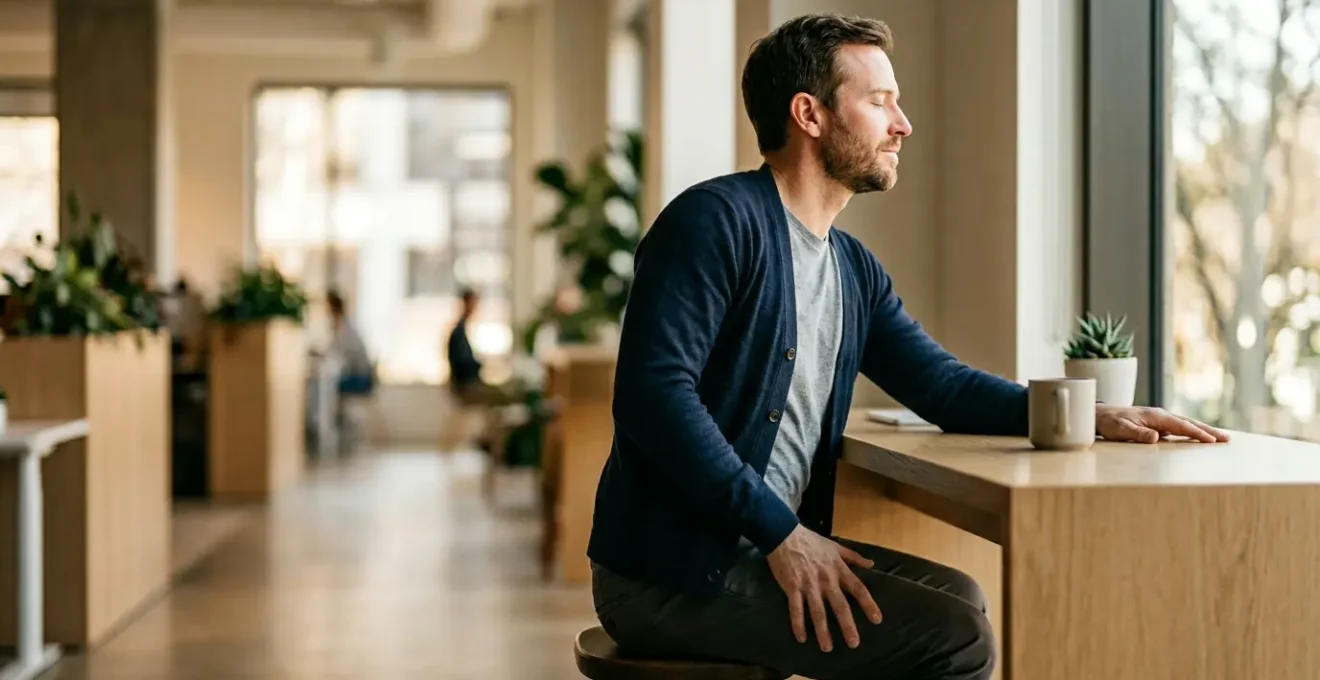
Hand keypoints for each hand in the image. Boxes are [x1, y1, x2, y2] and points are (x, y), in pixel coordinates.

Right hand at [765, 526, 882, 651]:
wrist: (783, 535)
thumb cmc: (811, 541)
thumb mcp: (836, 546)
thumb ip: (854, 557)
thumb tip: (872, 565)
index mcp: (838, 569)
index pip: (858, 589)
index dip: (868, 604)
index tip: (877, 620)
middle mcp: (826, 580)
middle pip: (840, 605)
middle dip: (847, 626)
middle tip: (854, 643)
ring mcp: (808, 585)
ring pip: (818, 612)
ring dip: (823, 631)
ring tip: (827, 648)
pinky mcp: (792, 587)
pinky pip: (795, 609)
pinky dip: (798, 624)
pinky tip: (801, 638)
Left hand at [1096, 405, 1230, 443]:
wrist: (1098, 414)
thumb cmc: (1108, 423)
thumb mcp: (1119, 430)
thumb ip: (1137, 434)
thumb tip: (1156, 437)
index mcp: (1155, 416)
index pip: (1180, 425)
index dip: (1196, 433)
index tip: (1211, 441)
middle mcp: (1160, 415)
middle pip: (1188, 423)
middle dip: (1207, 431)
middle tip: (1226, 439)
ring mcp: (1159, 418)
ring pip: (1185, 424)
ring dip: (1202, 430)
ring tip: (1219, 438)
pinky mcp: (1157, 423)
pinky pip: (1178, 427)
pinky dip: (1191, 431)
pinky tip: (1198, 437)